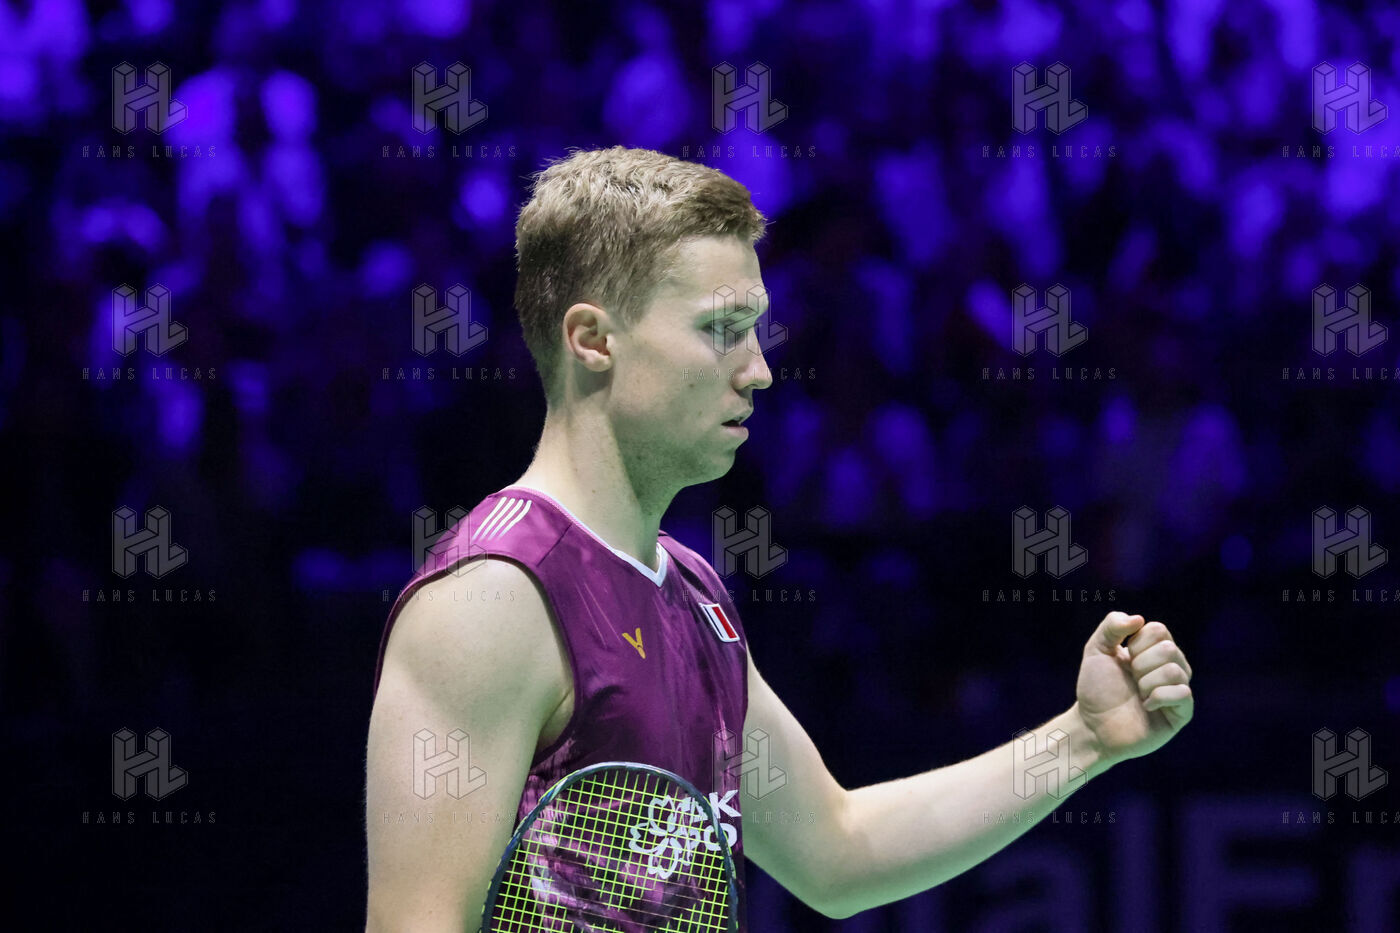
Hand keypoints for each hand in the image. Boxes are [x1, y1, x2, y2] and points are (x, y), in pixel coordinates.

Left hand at [1072, 611, 1193, 767]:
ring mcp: (1177, 690)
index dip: (1136, 643)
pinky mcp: (1181, 713)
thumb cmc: (1096, 688)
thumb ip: (1112, 626)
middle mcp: (1170, 667)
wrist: (1092, 725)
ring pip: (1175, 670)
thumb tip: (1139, 618)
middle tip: (1131, 679)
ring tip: (1138, 694)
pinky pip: (1183, 693)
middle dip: (1140, 664)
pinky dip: (1157, 697)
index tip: (1124, 658)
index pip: (1159, 630)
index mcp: (1153, 650)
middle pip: (1169, 649)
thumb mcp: (1096, 650)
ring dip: (1146, 683)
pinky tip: (1146, 706)